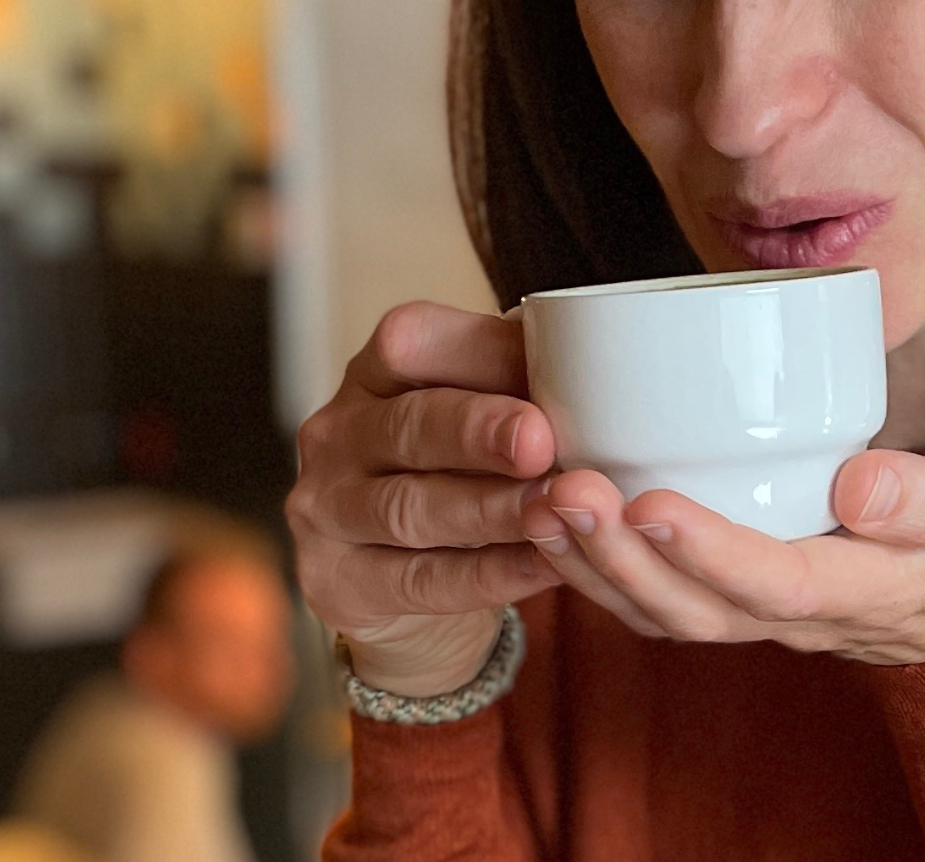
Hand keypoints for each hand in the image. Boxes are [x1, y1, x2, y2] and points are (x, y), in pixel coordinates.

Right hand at [287, 302, 559, 695]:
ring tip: (553, 509)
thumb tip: (597, 357)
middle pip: (408, 425)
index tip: (557, 367)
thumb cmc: (459, 474)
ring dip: (488, 509)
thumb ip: (521, 384)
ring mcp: (327, 510)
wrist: (402, 582)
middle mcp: (338, 433)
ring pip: (410, 509)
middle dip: (478, 431)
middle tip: (541, 442)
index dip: (482, 352)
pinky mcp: (338, 582)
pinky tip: (544, 566)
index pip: (411, 342)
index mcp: (375, 372)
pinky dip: (489, 575)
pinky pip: (420, 580)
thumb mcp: (480, 416)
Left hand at [518, 445, 924, 664]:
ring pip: (665, 615)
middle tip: (563, 490)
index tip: (650, 500)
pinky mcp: (733, 599)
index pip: (782, 583)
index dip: (711, 551)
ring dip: (593, 567)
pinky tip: (546, 517)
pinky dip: (594, 570)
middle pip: (699, 611)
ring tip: (536, 500)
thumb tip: (860, 483)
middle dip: (622, 559)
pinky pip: (655, 603)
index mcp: (871, 590)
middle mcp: (802, 617)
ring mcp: (760, 616)